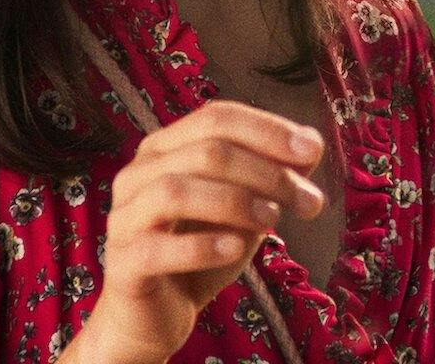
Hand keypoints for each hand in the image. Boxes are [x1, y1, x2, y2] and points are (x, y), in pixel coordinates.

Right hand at [62, 100, 325, 363]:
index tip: (311, 151)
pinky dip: (202, 245)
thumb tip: (311, 146)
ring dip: (234, 201)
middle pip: (205, 152)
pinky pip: (157, 248)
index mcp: (164, 149)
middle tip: (308, 201)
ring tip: (272, 220)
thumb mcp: (242, 211)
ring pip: (174, 190)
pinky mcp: (122, 263)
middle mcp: (137, 174)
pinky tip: (235, 249)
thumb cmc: (198, 254)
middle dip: (266, 172)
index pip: (216, 118)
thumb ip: (270, 176)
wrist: (155, 317)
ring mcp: (125, 218)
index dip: (267, 130)